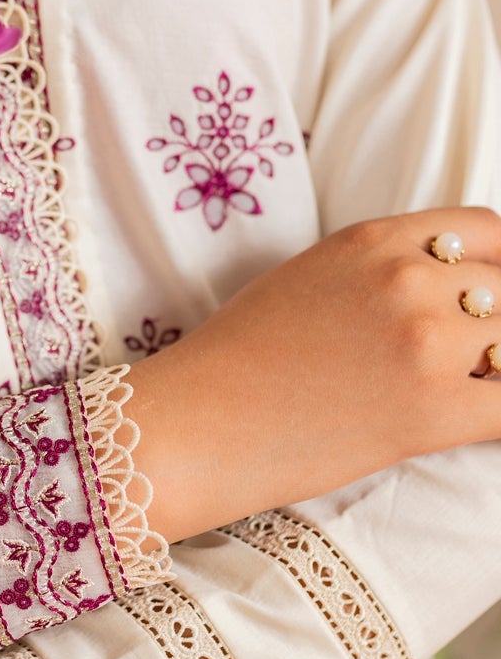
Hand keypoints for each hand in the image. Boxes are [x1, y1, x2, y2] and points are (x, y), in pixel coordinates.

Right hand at [131, 206, 500, 543]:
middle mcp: (408, 279)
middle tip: (474, 360)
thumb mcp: (308, 278)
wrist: (189, 425)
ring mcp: (425, 343)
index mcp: (375, 240)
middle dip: (499, 327)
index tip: (494, 301)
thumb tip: (438, 289)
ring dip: (500, 370)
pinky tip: (482, 424)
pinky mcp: (433, 412)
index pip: (486, 233)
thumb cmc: (233, 363)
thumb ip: (378, 271)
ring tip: (469, 395)